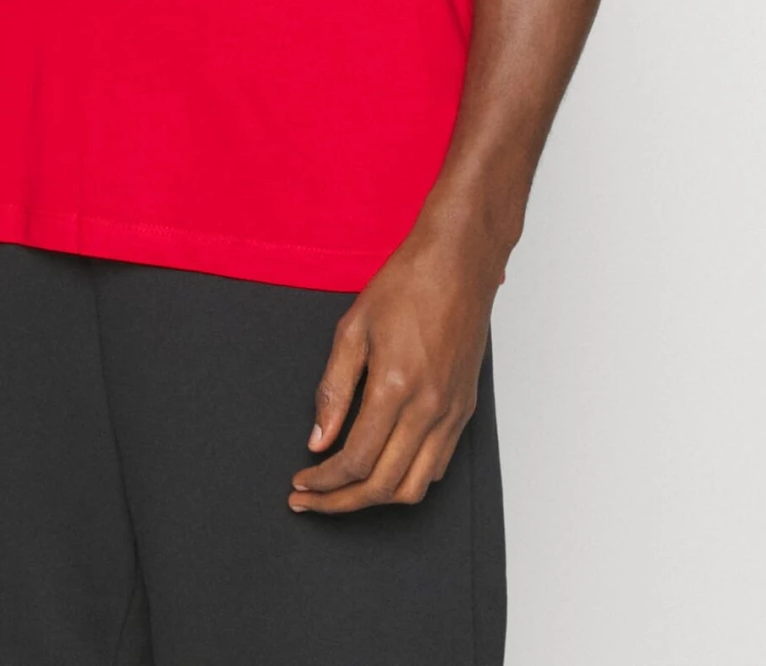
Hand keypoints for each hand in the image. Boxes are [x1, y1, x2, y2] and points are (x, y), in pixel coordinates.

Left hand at [288, 221, 499, 513]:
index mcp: (395, 387)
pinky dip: (408, 480)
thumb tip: (317, 440)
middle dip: (340, 502)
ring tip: (343, 493)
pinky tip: (383, 468)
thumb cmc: (406, 285)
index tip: (301, 483)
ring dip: (376, 500)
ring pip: (415, 488)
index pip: (355, 461)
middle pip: (383, 486)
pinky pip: (437, 466)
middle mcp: (428, 408)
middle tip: (311, 499)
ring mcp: (451, 412)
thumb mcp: (353, 328)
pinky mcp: (464, 409)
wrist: (458, 262)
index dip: (323, 482)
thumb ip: (333, 389)